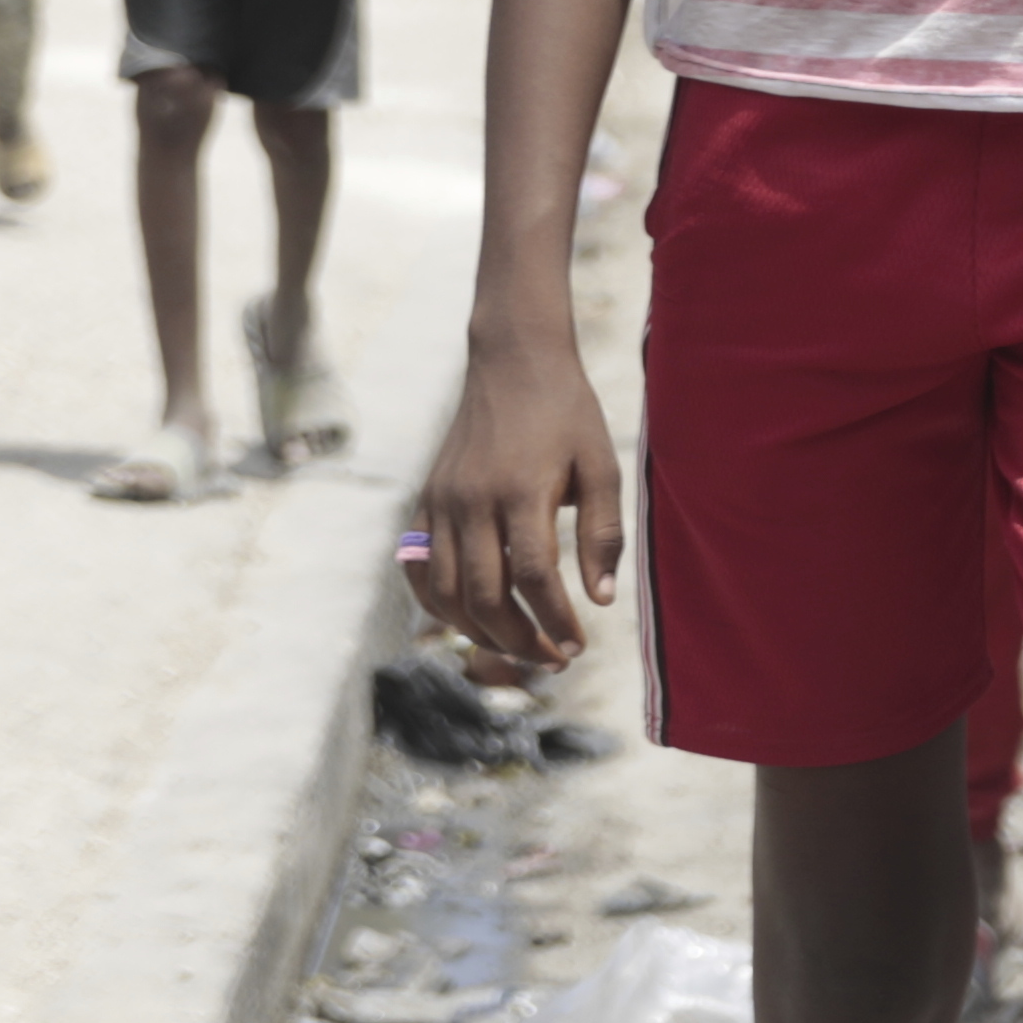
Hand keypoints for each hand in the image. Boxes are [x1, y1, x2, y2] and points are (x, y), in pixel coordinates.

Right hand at [413, 330, 626, 676]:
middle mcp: (471, 501)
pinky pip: (418, 570)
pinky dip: (439, 606)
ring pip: (443, 592)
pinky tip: (471, 621)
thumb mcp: (602, 466)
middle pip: (483, 594)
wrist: (513, 363)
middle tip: (555, 659)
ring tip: (520, 648)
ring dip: (479, 632)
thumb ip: (603, 533)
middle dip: (519, 639)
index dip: (556, 619)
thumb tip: (603, 599)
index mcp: (521, 491)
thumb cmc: (568, 415)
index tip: (579, 646)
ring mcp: (440, 503)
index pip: (533, 577)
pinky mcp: (424, 502)